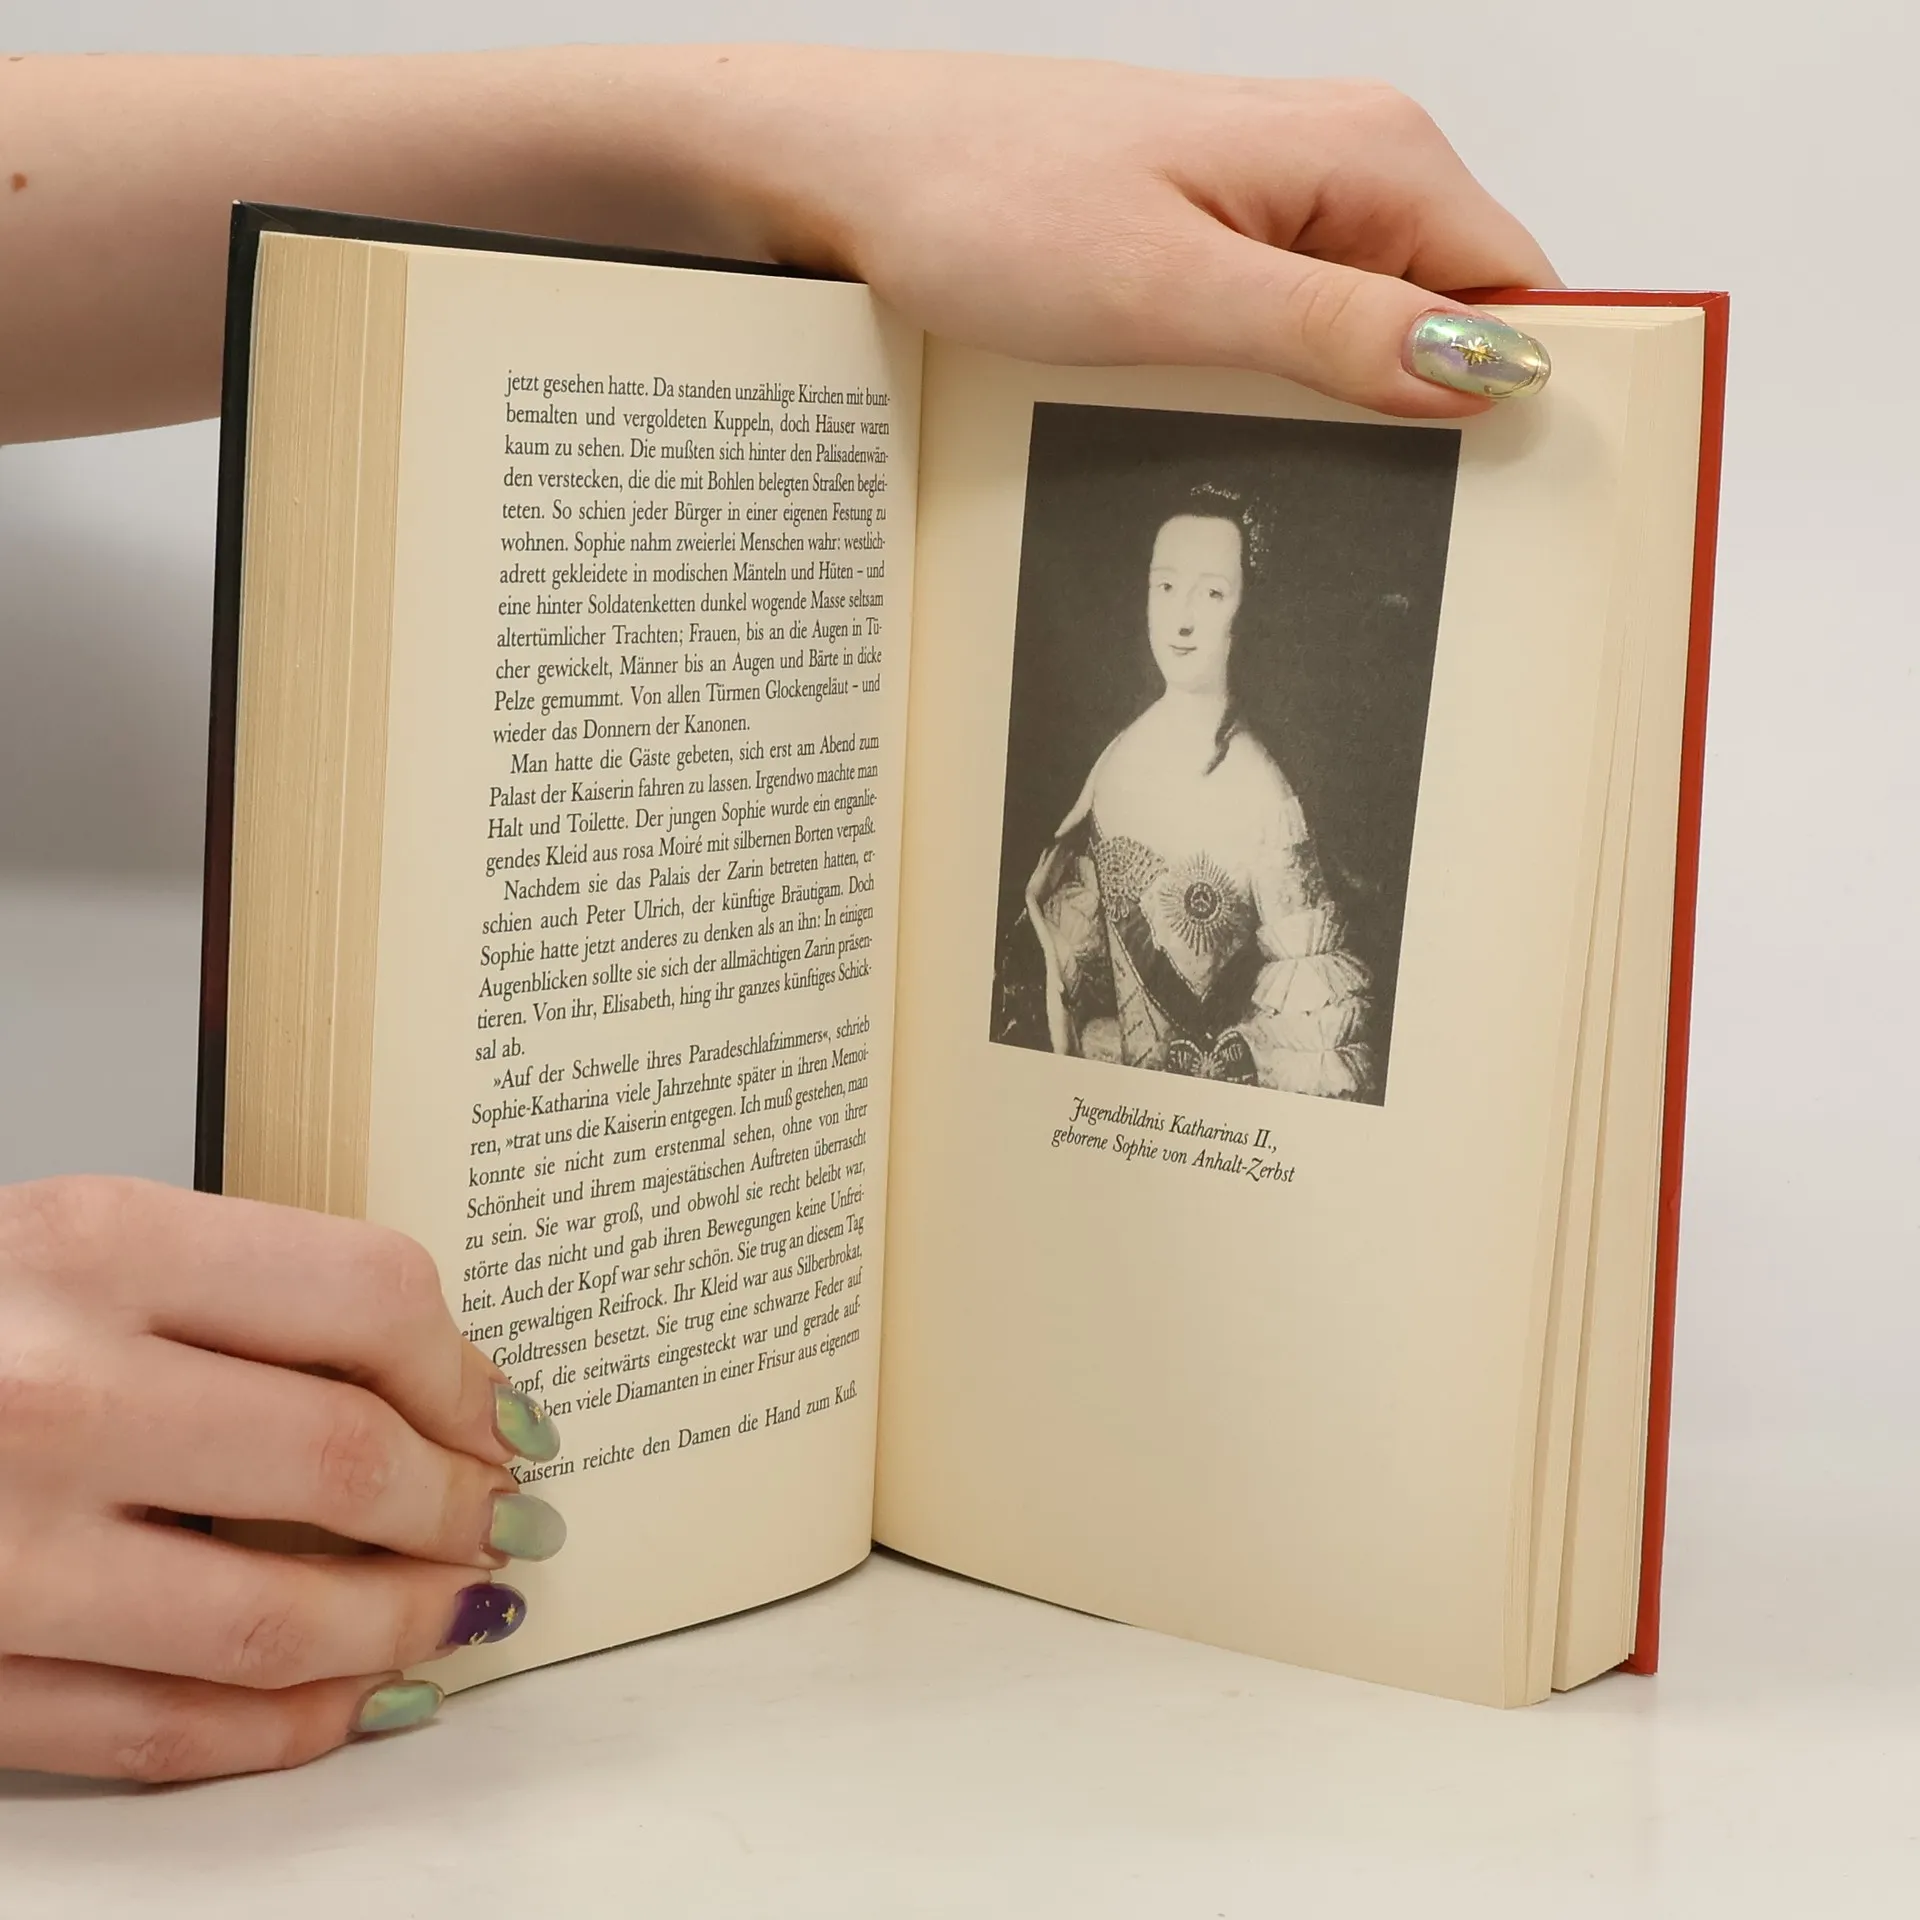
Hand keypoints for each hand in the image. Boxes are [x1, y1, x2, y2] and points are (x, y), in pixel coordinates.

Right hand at [0, 1177, 563, 1781]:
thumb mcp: (75, 1245)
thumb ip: (240, 1297)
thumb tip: (440, 1387)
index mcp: (93, 1247)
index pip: (367, 1299)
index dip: (467, 1370)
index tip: (505, 1412)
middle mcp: (49, 1392)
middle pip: (345, 1461)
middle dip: (458, 1506)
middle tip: (506, 1521)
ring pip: (273, 1619)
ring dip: (402, 1628)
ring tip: (462, 1616)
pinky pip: (163, 1732)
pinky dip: (289, 1729)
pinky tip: (356, 1703)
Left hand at [2, 47, 1553, 440]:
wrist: (830, 166)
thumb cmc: (979, 200)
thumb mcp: (1179, 293)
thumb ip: (1343, 337)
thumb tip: (1489, 372)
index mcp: (1369, 158)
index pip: (1522, 294)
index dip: (1529, 406)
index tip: (1516, 519)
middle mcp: (1336, 172)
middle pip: (1448, 323)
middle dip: (1436, 433)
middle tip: (1399, 554)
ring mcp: (1262, 212)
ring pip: (1357, 342)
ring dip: (1341, 431)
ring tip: (1302, 524)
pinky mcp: (1195, 249)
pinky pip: (1278, 342)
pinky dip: (1269, 409)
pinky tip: (1228, 466)